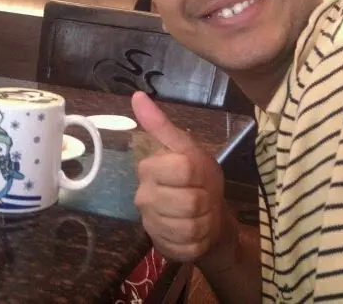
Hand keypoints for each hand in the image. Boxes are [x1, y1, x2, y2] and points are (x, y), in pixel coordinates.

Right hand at [132, 92, 229, 261]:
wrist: (206, 214)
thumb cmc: (198, 178)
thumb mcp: (187, 149)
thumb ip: (162, 125)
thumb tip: (136, 95)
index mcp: (150, 168)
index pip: (182, 169)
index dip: (200, 175)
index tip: (199, 175)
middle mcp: (144, 197)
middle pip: (189, 201)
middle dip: (205, 199)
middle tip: (203, 194)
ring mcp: (151, 225)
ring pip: (190, 226)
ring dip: (205, 219)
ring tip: (201, 212)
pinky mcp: (162, 247)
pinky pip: (188, 245)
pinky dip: (200, 239)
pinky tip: (197, 231)